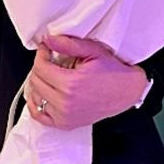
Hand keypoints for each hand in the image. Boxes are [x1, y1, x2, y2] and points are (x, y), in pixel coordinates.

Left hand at [24, 34, 147, 130]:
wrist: (128, 92)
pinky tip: (41, 94)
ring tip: (49, 75)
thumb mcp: (93, 51)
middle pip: (36, 81)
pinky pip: (39, 116)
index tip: (47, 49)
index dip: (41, 54)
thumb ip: (68, 45)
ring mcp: (64, 116)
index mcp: (70, 84)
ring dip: (38, 83)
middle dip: (40, 66)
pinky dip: (36, 104)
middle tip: (49, 60)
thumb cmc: (113, 72)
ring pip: (35, 96)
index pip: (40, 67)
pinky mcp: (66, 124)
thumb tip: (48, 40)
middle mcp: (65, 103)